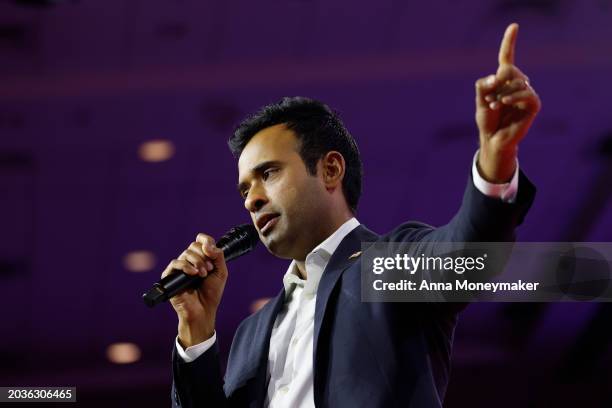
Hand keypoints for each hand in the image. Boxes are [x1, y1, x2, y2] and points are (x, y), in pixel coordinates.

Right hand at [161, 233, 227, 347]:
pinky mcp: (170, 276)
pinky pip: (175, 263)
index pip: (201, 241)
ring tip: (203, 274)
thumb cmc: (211, 293)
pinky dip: (185, 266)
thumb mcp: (221, 272)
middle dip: (204, 256)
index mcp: (201, 258)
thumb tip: (207, 244)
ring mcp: (180, 268)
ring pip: (186, 253)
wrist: (203, 309)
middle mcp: (189, 261)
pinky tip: (193, 273)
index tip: (211, 250)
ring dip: (197, 262)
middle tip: (209, 270)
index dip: (206, 241)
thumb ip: (218, 255)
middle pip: (194, 246)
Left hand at [475, 23, 540, 182]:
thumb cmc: (487, 120)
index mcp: (503, 80)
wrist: (492, 139)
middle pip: (509, 70)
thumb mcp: (480, 101)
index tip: (514, 26)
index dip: (510, 42)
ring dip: (502, 93)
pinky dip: (514, 96)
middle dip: (497, 82)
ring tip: (494, 105)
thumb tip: (498, 76)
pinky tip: (503, 103)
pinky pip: (527, 93)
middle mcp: (517, 84)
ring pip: (518, 82)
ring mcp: (526, 93)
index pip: (507, 57)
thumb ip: (484, 86)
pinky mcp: (533, 105)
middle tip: (489, 99)